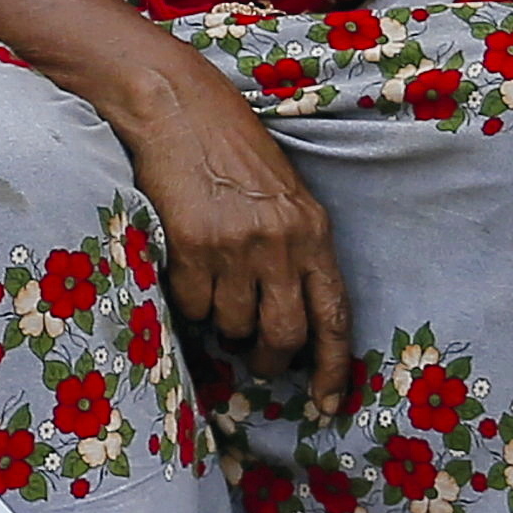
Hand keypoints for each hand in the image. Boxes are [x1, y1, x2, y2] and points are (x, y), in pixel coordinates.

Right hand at [114, 57, 349, 375]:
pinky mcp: (193, 247)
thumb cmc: (231, 148)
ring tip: (214, 285)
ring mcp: (237, 246)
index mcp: (314, 230)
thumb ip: (295, 249)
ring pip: (234, 327)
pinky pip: (193, 307)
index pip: (334, 315)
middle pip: (285, 336)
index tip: (329, 404)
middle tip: (257, 358)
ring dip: (222, 322)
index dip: (334, 367)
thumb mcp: (284, 195)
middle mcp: (282, 242)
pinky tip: (186, 267)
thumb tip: (290, 321)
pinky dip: (188, 301)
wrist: (178, 107)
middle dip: (270, 359)